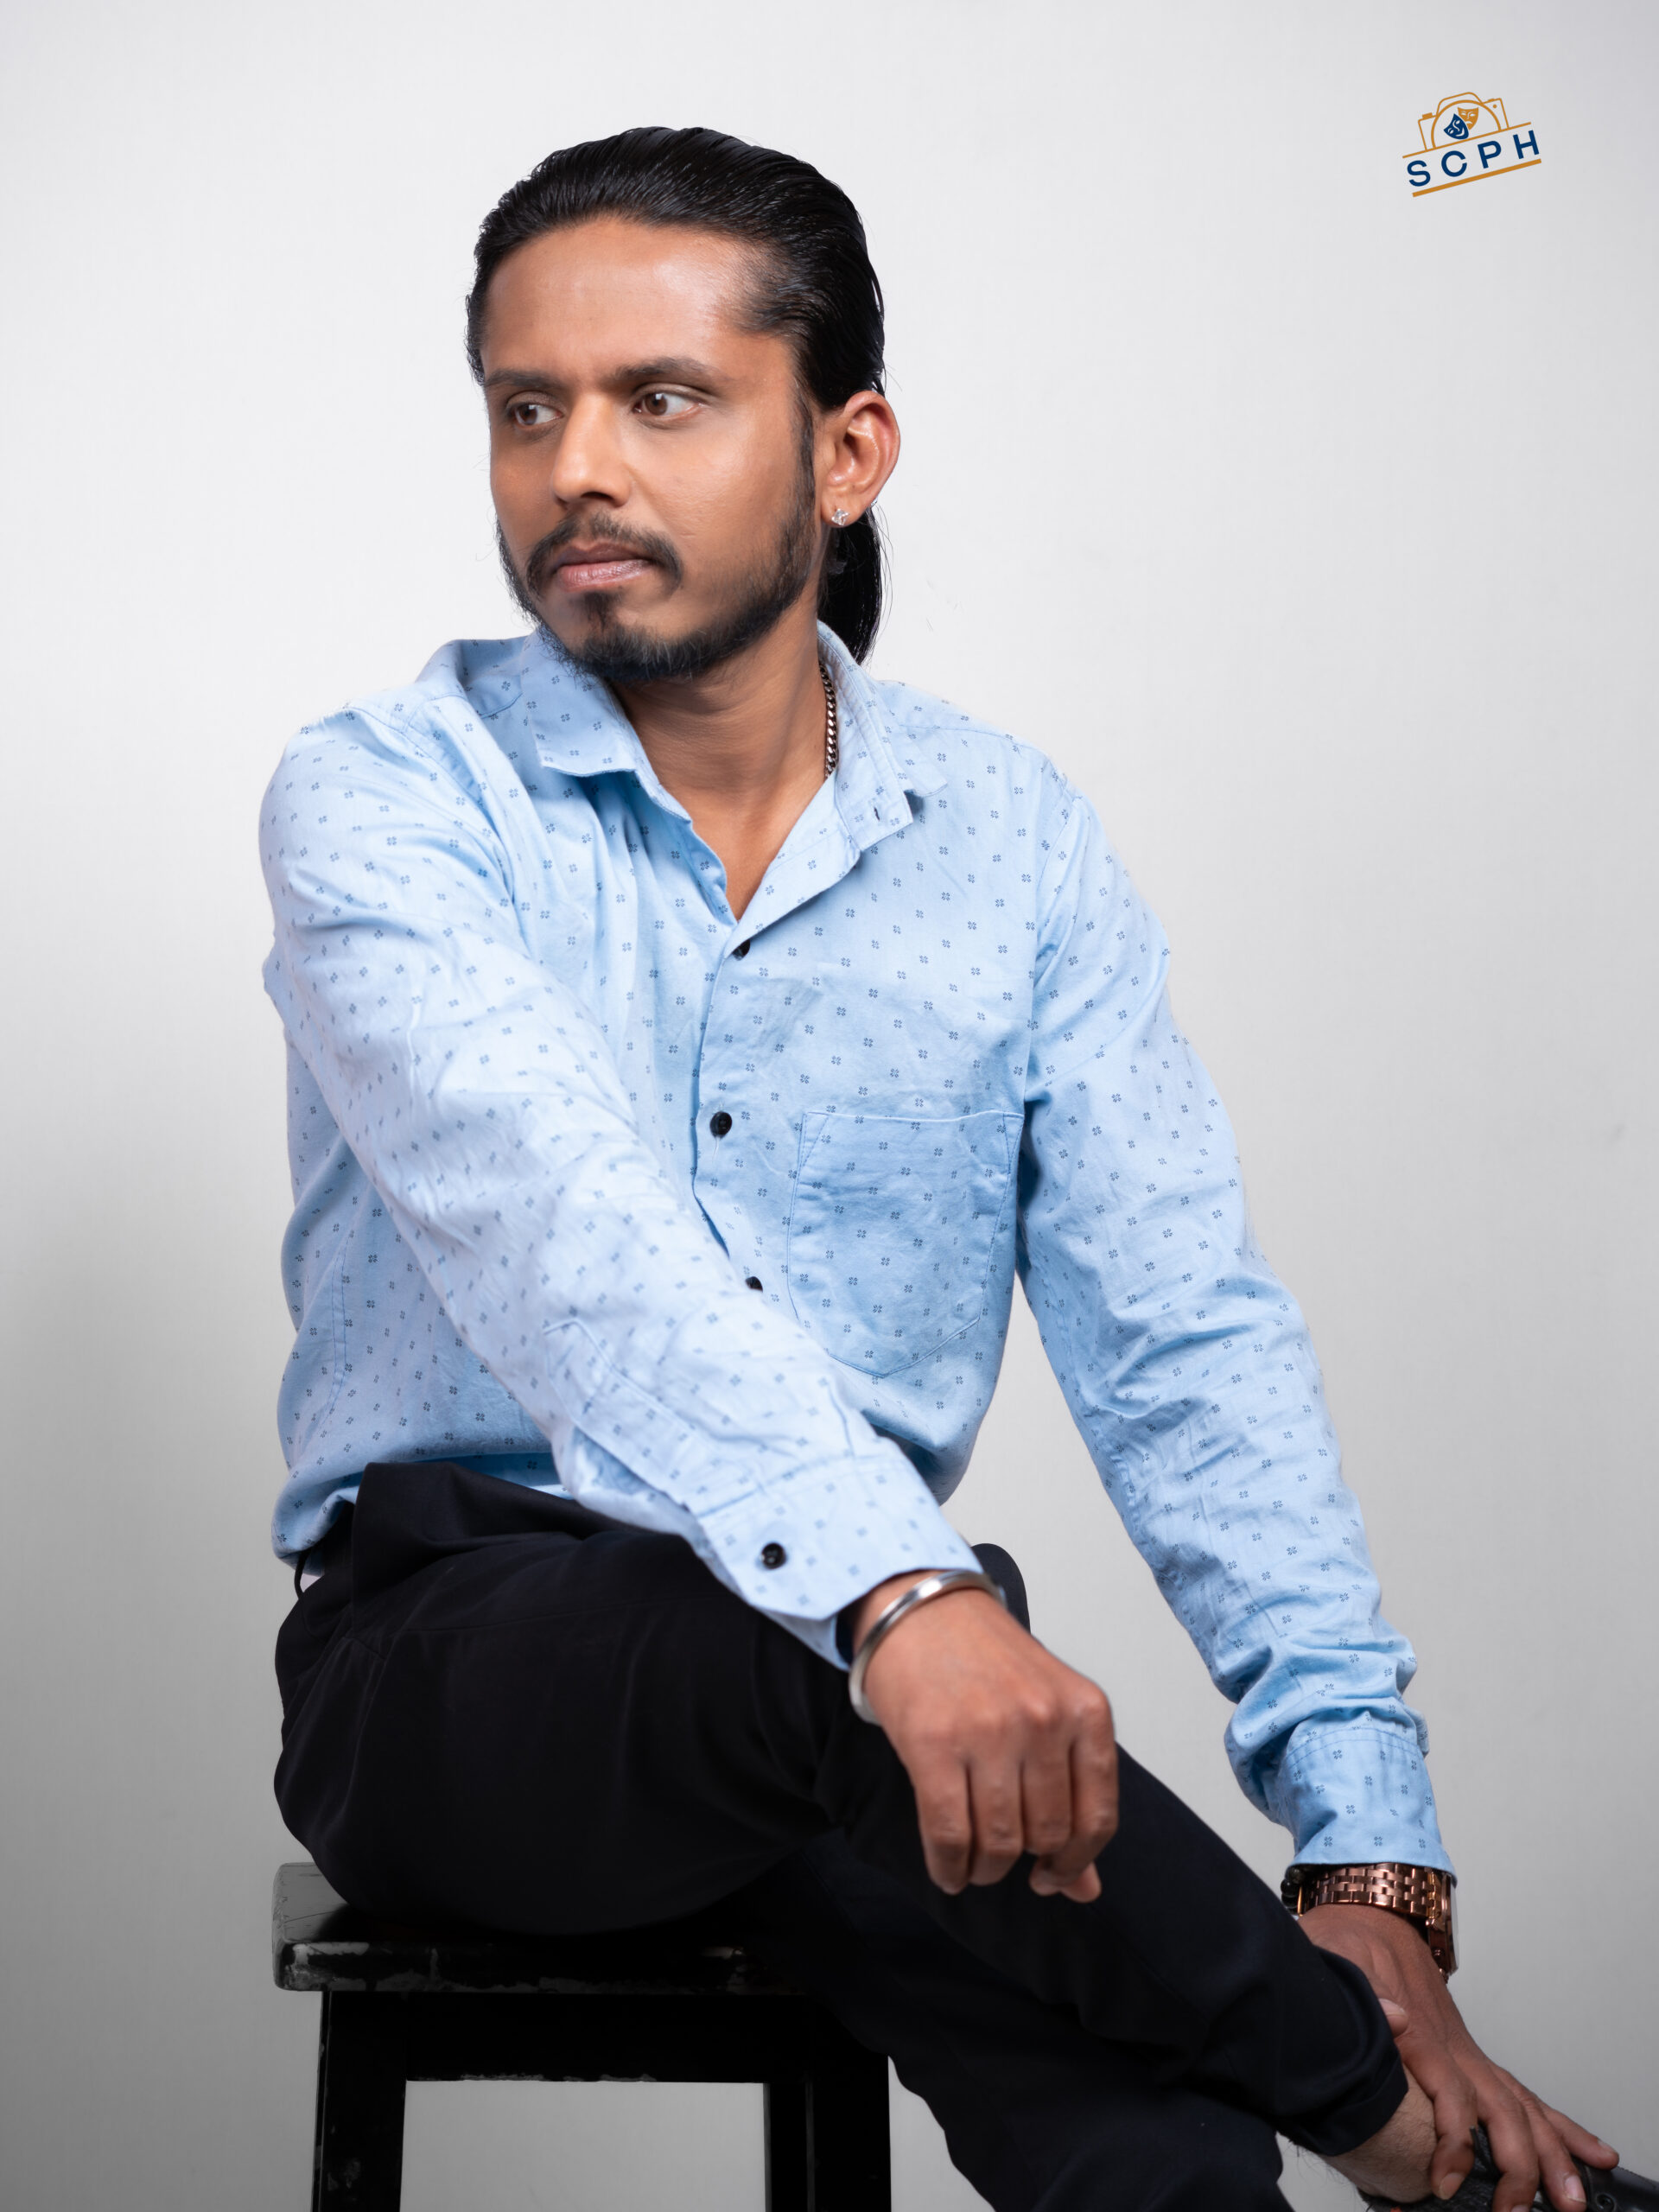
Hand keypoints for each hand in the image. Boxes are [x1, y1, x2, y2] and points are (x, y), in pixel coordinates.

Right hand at [849, 1572, 1116, 1901]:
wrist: (920, 1607)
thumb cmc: (985, 1660)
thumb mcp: (1047, 1714)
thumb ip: (1071, 1796)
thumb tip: (1087, 1890)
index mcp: (1085, 1710)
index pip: (1097, 1817)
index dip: (1075, 1862)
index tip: (1052, 1874)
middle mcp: (1044, 1720)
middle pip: (1046, 1834)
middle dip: (1022, 1861)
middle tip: (1001, 1856)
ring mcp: (989, 1731)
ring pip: (999, 1841)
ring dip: (984, 1868)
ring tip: (972, 1864)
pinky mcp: (934, 1743)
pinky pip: (949, 1833)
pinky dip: (947, 1865)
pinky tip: (947, 1869)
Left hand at [1301, 1903, 1618, 2210]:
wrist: (1370, 1912)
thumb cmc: (1347, 1941)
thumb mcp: (1336, 1959)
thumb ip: (1361, 1992)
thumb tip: (1393, 2017)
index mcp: (1420, 2031)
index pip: (1449, 2093)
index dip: (1452, 2141)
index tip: (1444, 2180)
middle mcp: (1453, 2046)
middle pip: (1501, 2109)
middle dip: (1518, 2165)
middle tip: (1515, 2209)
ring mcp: (1466, 2051)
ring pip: (1520, 2107)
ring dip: (1550, 2154)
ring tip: (1572, 2199)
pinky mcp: (1469, 2055)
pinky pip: (1518, 2094)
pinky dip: (1555, 2126)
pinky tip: (1584, 2152)